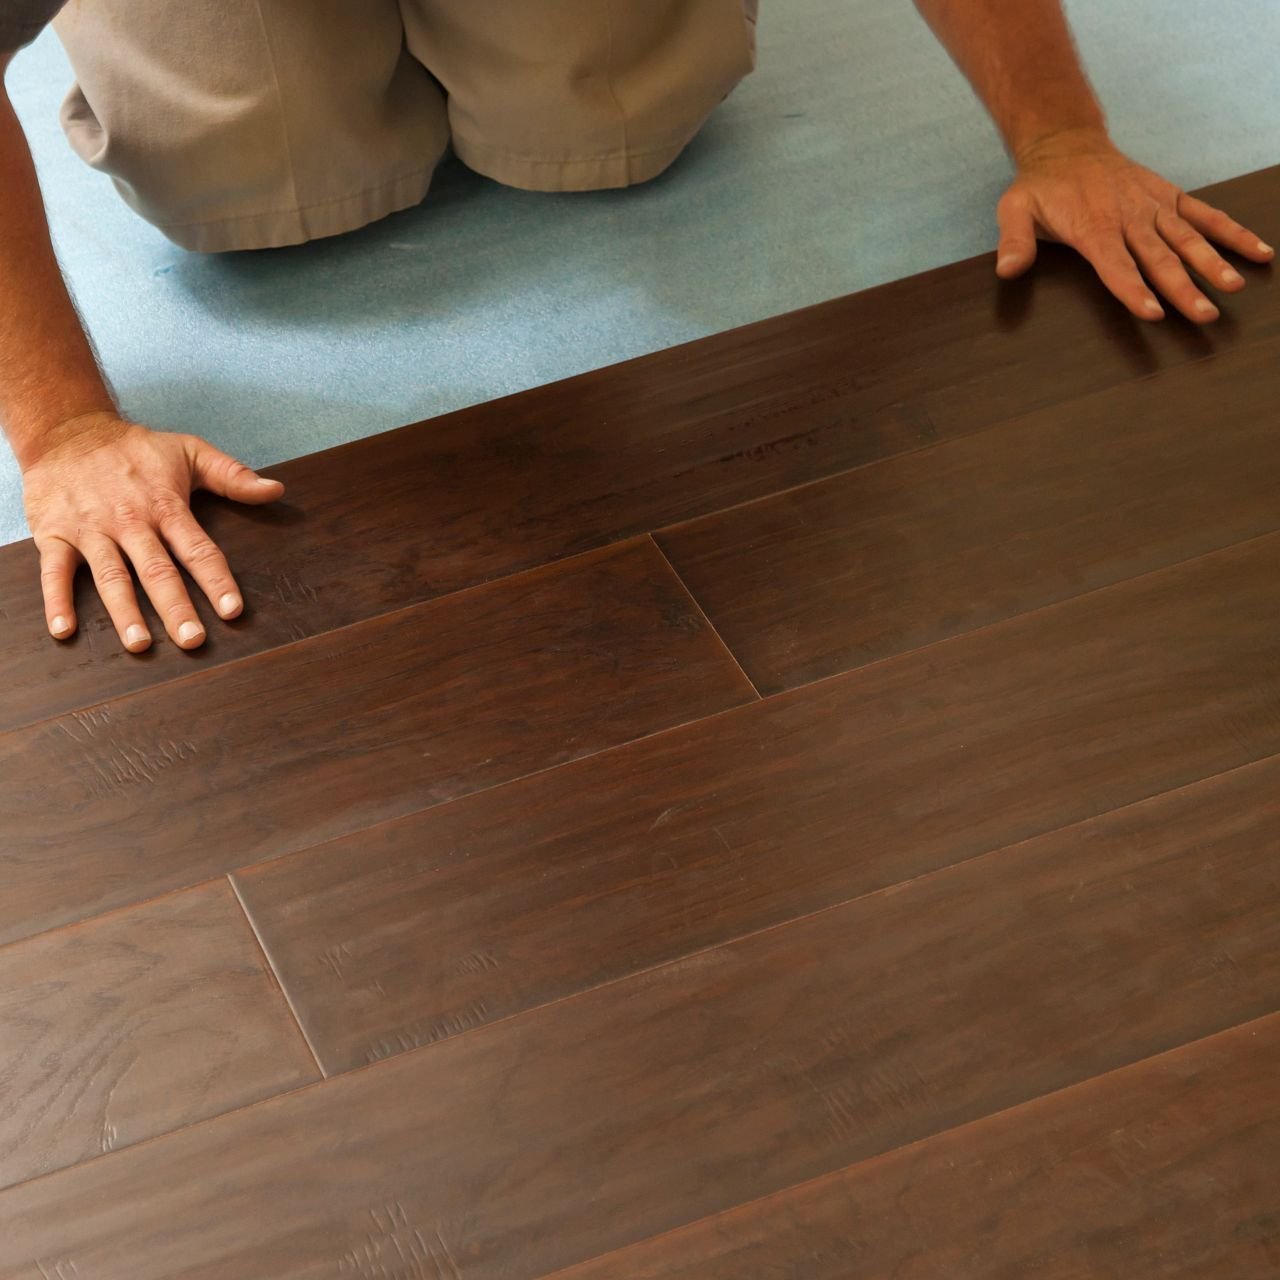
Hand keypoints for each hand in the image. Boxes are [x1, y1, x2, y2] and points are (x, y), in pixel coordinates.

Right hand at [21, 411, 284, 651]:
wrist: (67, 431)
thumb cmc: (136, 449)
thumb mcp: (189, 451)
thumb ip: (233, 475)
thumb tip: (276, 490)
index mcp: (166, 506)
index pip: (198, 549)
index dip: (217, 581)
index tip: (233, 611)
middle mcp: (130, 521)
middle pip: (157, 570)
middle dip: (175, 607)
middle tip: (192, 640)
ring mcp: (91, 529)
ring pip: (110, 575)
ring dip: (124, 611)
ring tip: (139, 645)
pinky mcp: (54, 533)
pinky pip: (53, 571)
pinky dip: (56, 601)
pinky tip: (64, 631)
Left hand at [995, 129, 1274, 322]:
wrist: (1067, 144)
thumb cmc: (1041, 186)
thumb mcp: (1014, 209)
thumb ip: (1014, 241)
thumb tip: (1007, 269)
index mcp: (1093, 225)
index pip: (1115, 264)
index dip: (1133, 288)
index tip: (1153, 311)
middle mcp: (1129, 217)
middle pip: (1159, 258)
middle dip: (1183, 288)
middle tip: (1204, 315)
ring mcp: (1154, 207)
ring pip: (1187, 239)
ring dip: (1212, 264)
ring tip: (1231, 287)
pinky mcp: (1170, 198)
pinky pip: (1205, 217)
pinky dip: (1232, 233)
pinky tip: (1257, 253)